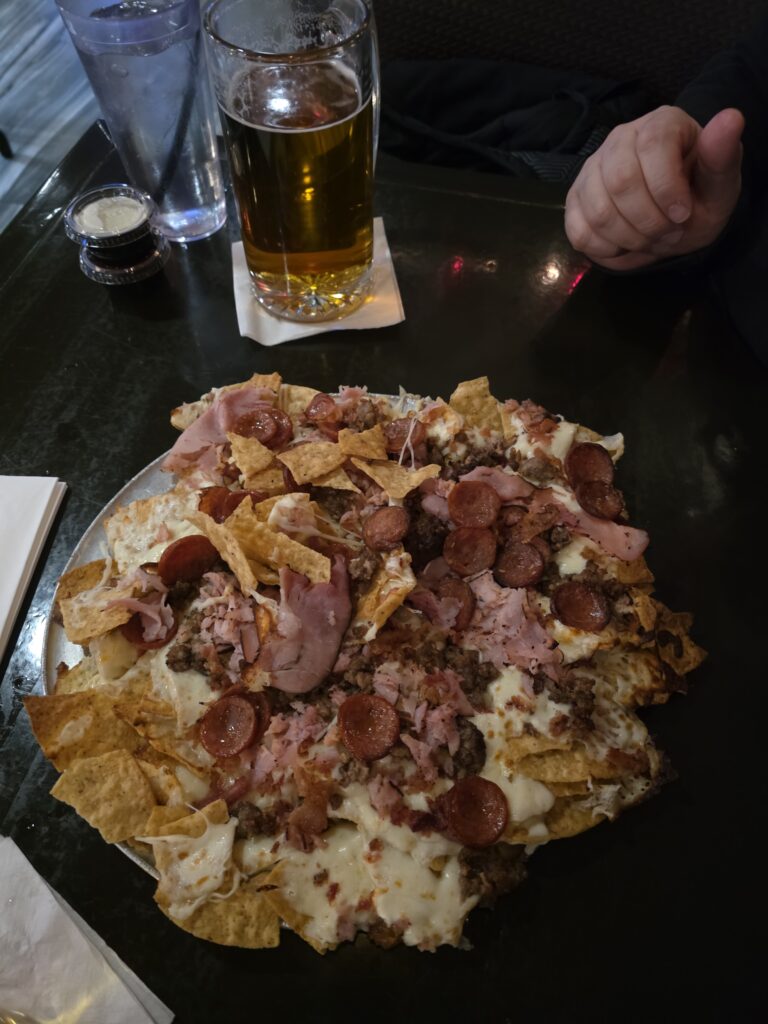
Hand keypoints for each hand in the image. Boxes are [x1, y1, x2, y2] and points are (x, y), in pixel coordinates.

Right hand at [565, 105, 743, 269]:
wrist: (674, 220)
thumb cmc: (698, 198)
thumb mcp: (720, 184)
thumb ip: (723, 156)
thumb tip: (731, 118)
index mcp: (660, 124)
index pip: (652, 146)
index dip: (666, 188)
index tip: (682, 215)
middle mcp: (620, 138)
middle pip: (620, 181)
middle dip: (648, 220)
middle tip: (668, 233)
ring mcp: (592, 169)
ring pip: (599, 211)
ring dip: (629, 238)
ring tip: (649, 239)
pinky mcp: (575, 199)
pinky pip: (579, 231)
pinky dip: (604, 248)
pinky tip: (624, 244)